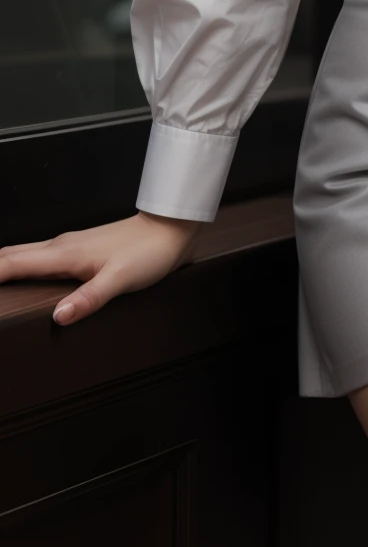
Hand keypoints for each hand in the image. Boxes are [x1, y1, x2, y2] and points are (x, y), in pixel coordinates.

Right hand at [0, 211, 203, 325]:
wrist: (171, 229)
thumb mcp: (120, 279)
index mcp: (64, 254)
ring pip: (24, 254)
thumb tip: (58, 317)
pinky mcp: (79, 250)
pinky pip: (39, 258)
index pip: (11, 264)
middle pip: (11, 256)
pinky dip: (22, 266)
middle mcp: (60, 246)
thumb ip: (89, 298)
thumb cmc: (149, 252)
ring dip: (4, 267)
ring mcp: (69, 246)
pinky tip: (24, 279)